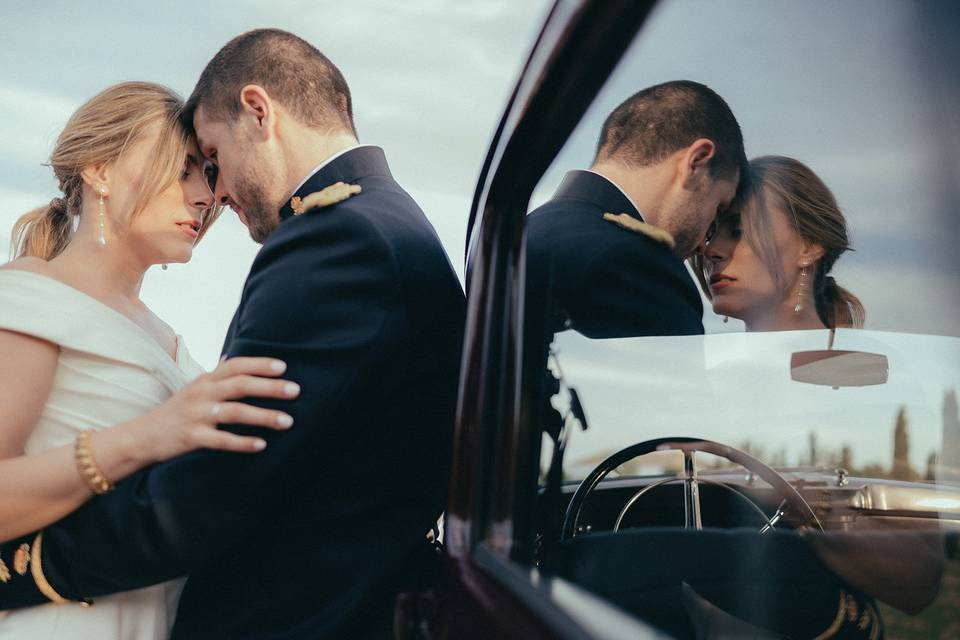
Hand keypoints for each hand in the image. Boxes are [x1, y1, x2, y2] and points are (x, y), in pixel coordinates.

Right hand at [128, 357, 299, 462]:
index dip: (259, 364)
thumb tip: (231, 354)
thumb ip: (214, 373)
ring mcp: (196, 415)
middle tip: (296, 390)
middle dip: (270, 387)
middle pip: (240, 385)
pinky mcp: (191, 438)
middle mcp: (201, 393)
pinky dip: (242, 442)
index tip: (284, 367)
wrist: (140, 437)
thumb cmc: (175, 411)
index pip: (235, 365)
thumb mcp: (193, 387)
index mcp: (205, 380)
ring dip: (264, 416)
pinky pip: (220, 440)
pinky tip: (262, 445)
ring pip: (235, 412)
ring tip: (288, 421)